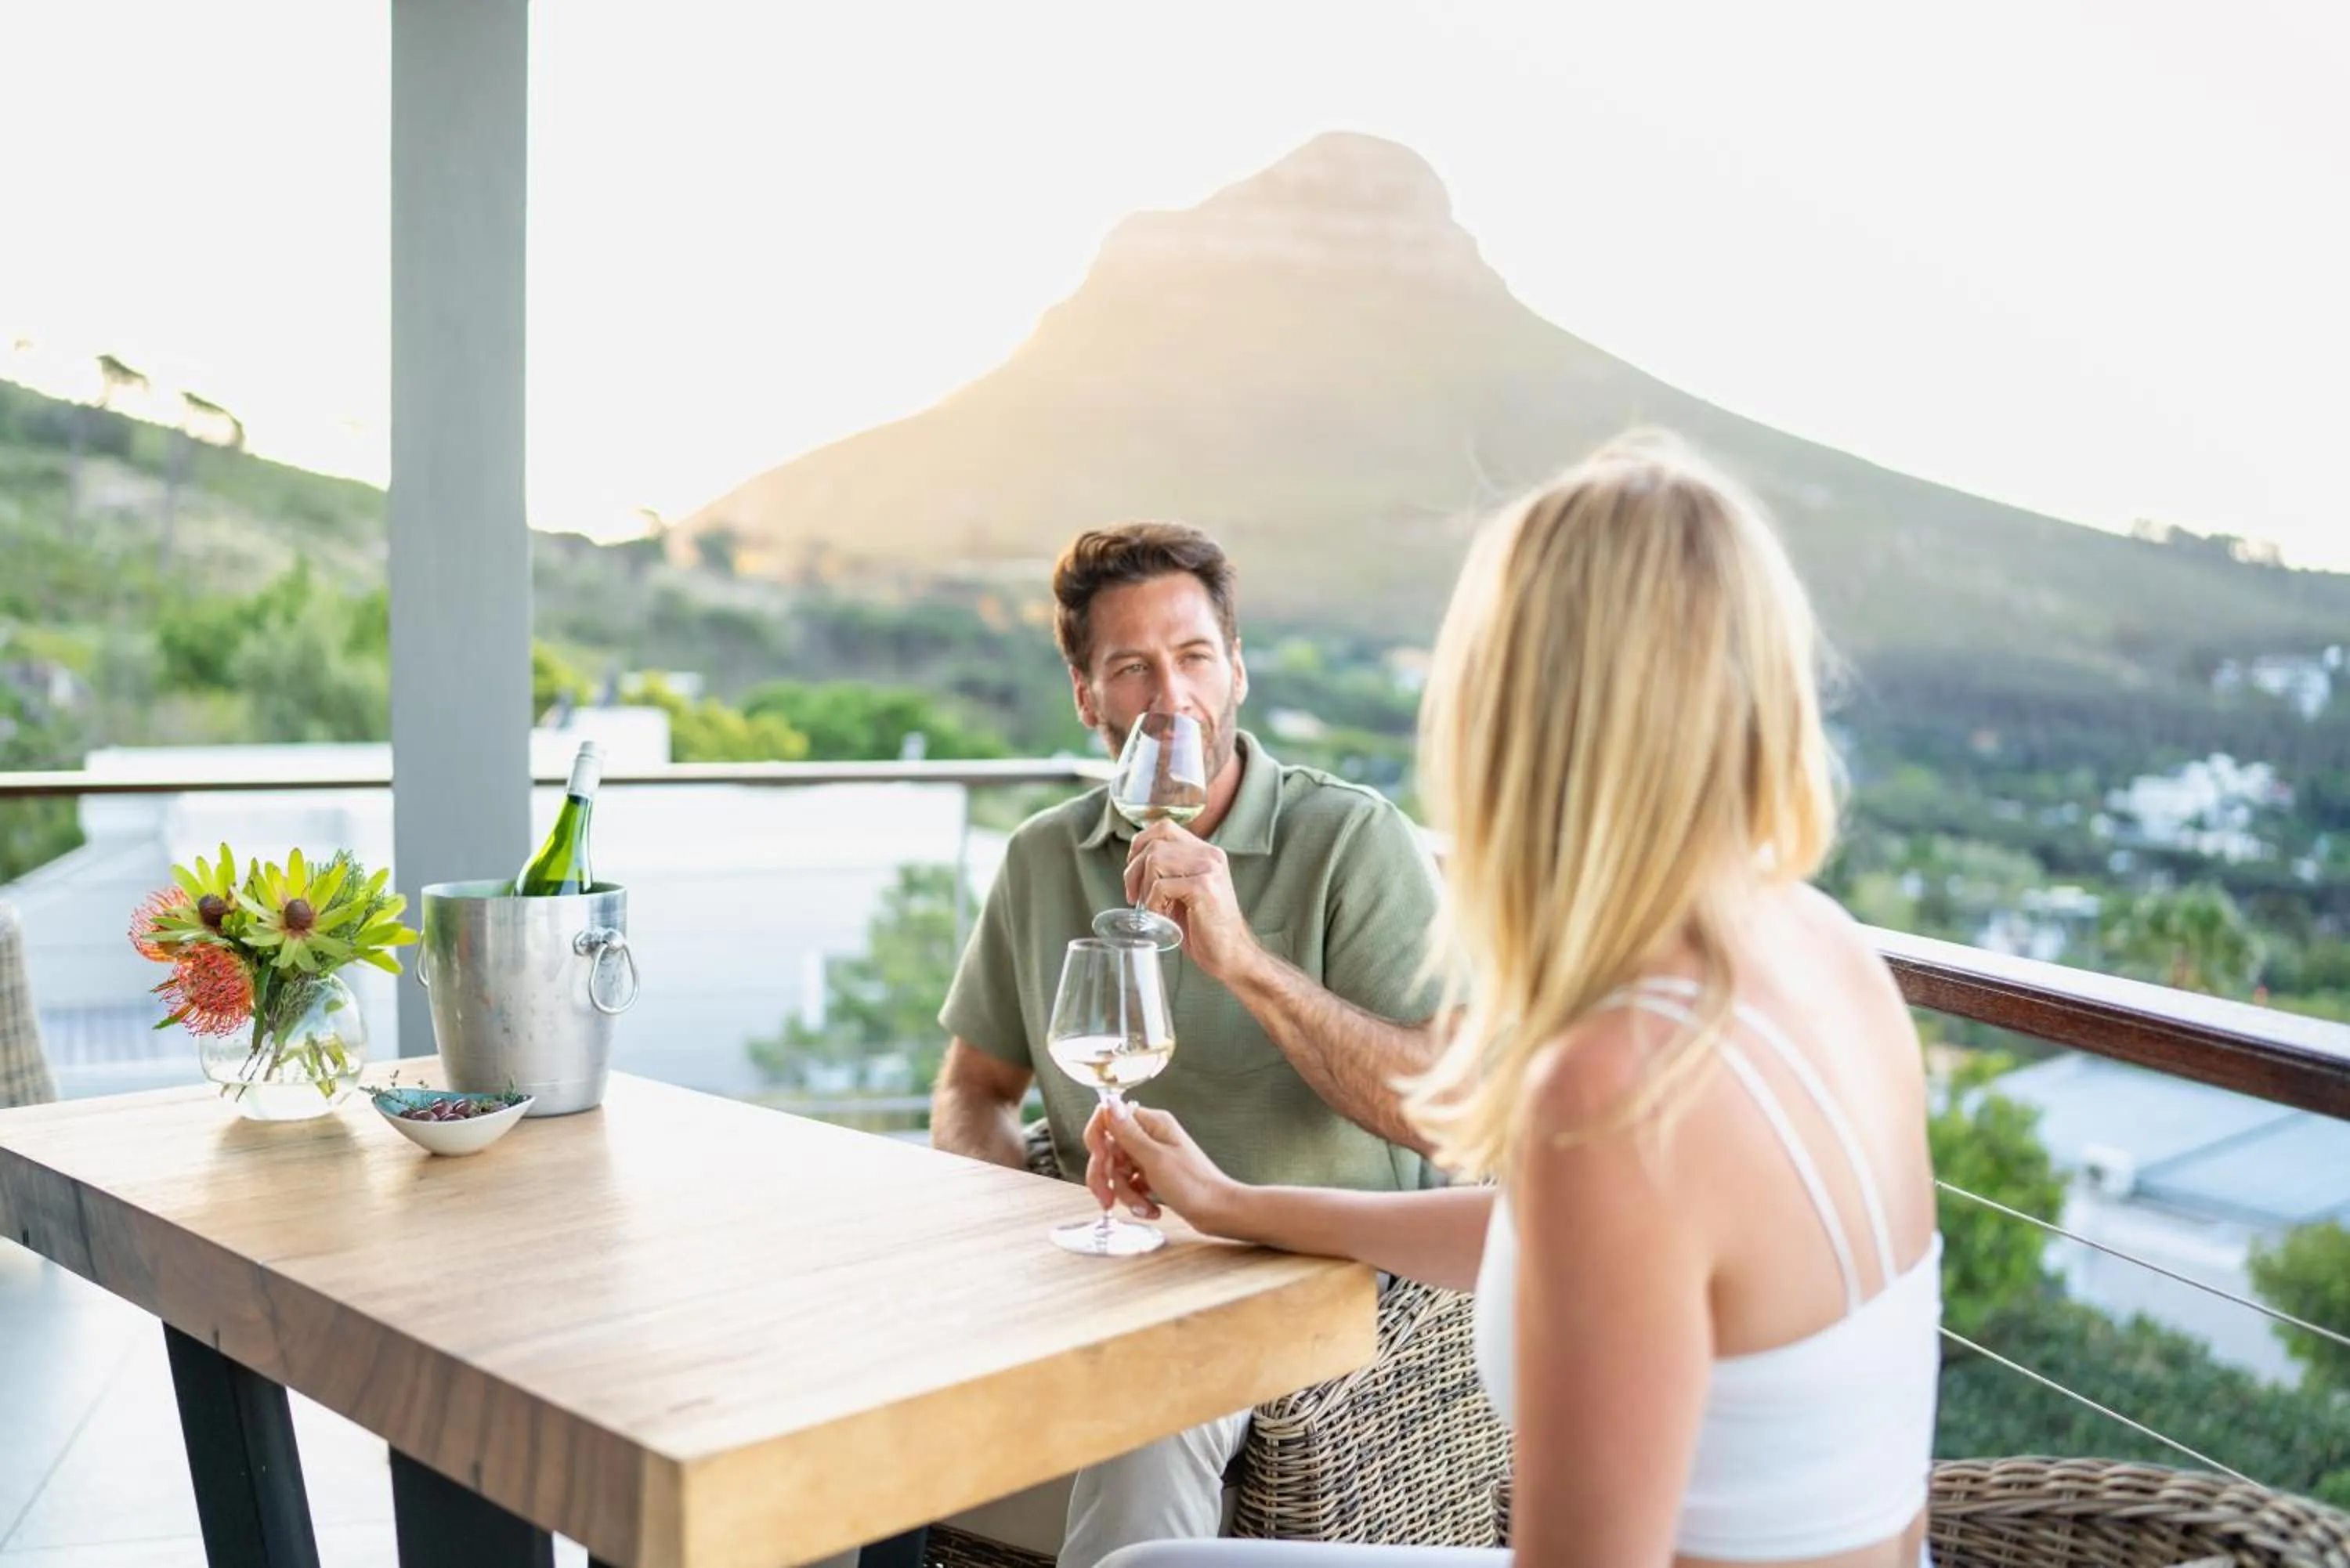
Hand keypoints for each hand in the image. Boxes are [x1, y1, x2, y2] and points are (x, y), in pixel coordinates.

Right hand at [1084, 1100, 1248, 1240]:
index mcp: (1152, 1123)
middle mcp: (1150, 1136)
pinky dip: (1135, 1199)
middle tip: (1107, 1198)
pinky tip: (1150, 1210)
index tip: (1101, 1162)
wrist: (1220, 1212)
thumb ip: (1128, 1133)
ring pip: (1117, 1171)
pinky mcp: (1154, 1175)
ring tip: (1142, 1208)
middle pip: (1108, 1149)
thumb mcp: (1156, 1159)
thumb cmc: (1195, 1186)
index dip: (1097, 1141)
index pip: (1108, 1118)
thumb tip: (1109, 1102)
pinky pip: (1130, 1184)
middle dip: (1106, 1176)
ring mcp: (1152, 1156)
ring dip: (1124, 1193)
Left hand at [1123, 819, 1258, 978]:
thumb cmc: (1204, 928)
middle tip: (1134, 896)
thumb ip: (1167, 872)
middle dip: (1134, 870)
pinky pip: (1160, 886)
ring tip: (1152, 908)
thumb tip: (1133, 864)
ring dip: (1144, 887)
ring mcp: (1209, 868)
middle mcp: (1210, 854)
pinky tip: (1162, 916)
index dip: (1140, 844)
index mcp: (1205, 852)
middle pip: (1155, 843)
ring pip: (1155, 860)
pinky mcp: (1204, 887)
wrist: (1231, 955)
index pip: (1164, 827)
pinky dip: (1153, 902)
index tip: (1133, 871)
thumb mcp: (1183, 892)